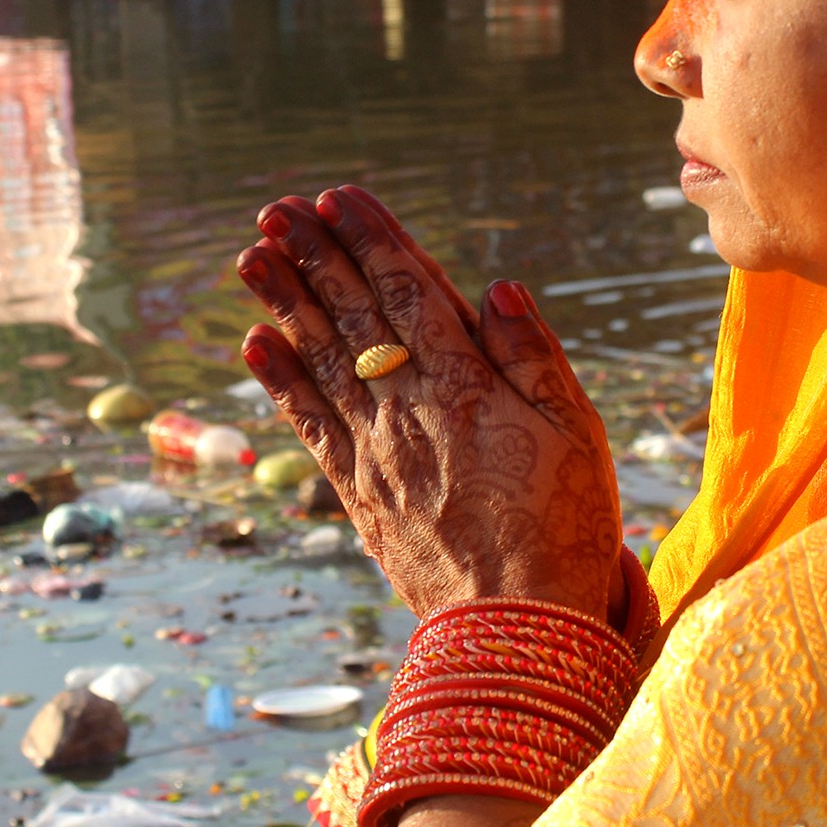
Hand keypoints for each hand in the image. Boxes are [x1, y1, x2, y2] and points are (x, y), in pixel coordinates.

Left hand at [235, 185, 625, 621]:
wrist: (518, 628)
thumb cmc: (566, 526)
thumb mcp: (576, 433)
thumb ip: (533, 357)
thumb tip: (495, 286)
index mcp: (468, 384)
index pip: (409, 290)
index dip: (370, 239)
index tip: (336, 198)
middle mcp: (410, 407)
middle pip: (354, 313)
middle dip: (314, 255)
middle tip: (277, 209)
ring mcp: (376, 450)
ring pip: (320, 358)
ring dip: (283, 302)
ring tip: (250, 255)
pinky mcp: (358, 492)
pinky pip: (308, 425)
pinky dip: (279, 381)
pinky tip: (254, 343)